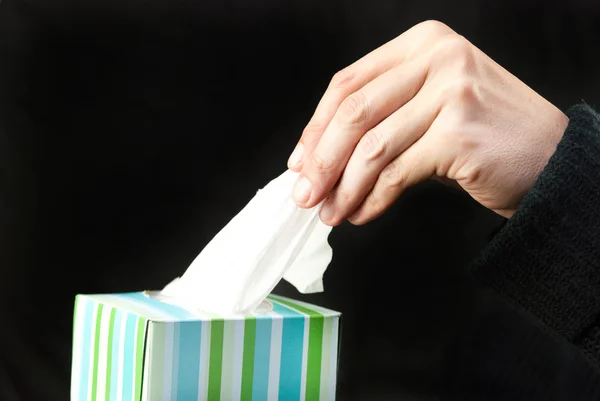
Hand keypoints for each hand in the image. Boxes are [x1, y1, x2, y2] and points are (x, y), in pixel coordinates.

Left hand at [287, 20, 568, 224]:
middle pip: (353, 113)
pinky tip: (363, 214)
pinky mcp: (459, 132)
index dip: (316, 127)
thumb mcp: (430, 108)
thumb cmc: (485, 137)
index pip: (348, 83)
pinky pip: (396, 173)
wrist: (552, 161)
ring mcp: (450, 92)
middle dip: (322, 161)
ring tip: (332, 213)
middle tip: (305, 195)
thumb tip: (320, 158)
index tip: (299, 162)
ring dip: (344, 187)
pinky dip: (373, 199)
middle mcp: (437, 57)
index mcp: (423, 43)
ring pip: (371, 147)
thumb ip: (382, 119)